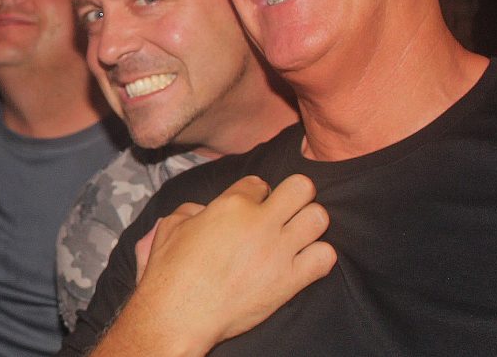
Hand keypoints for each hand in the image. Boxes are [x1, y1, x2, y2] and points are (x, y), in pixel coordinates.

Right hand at [133, 175, 335, 350]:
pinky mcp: (290, 280)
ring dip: (309, 224)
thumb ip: (191, 210)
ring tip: (296, 236)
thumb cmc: (169, 272)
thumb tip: (203, 211)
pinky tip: (302, 262)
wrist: (179, 314)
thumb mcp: (170, 227)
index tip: (252, 208)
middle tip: (284, 212)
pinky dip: (318, 257)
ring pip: (319, 218)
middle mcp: (260, 222)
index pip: (259, 182)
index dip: (256, 194)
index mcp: (231, 204)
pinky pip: (326, 256)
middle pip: (301, 188)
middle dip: (295, 196)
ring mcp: (278, 251)